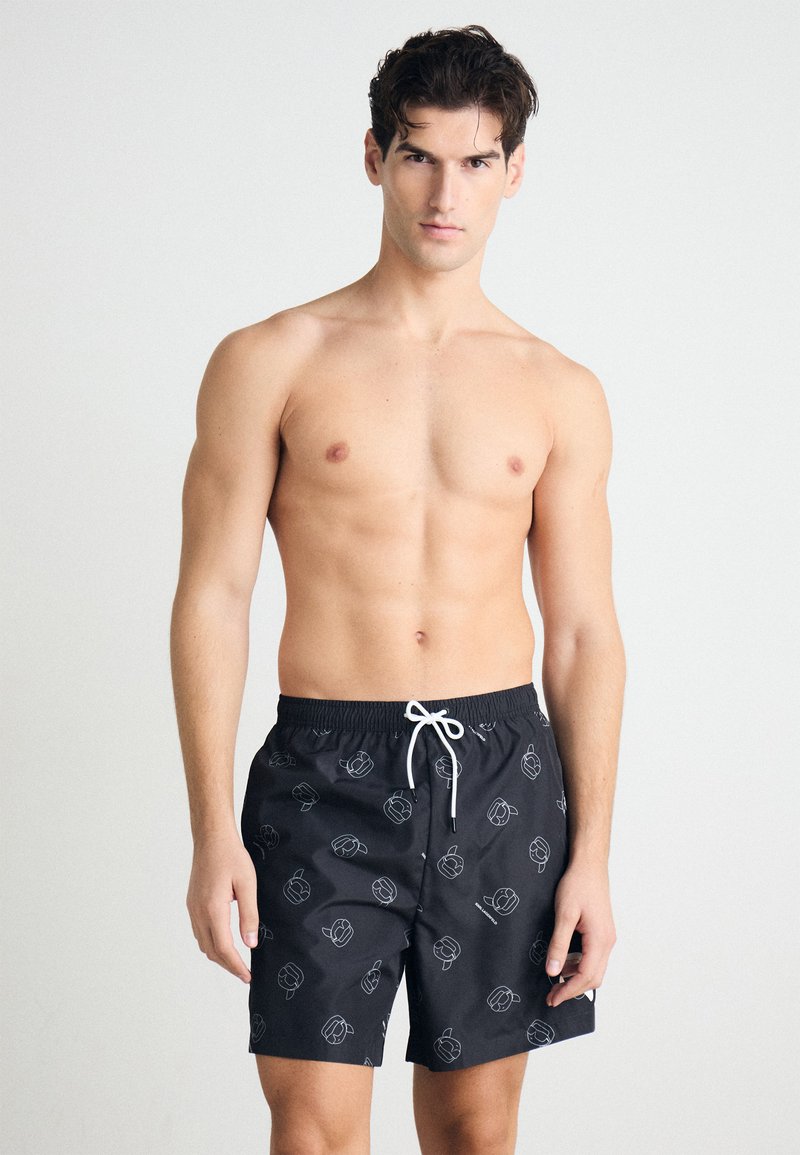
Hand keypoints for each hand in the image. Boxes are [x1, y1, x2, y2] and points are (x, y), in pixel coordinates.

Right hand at [186, 830, 259, 982]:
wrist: (211, 838)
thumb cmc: (231, 856)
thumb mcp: (247, 884)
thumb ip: (249, 915)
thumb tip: (251, 944)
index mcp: (213, 909)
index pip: (223, 948)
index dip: (236, 966)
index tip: (248, 977)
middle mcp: (198, 912)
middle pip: (210, 951)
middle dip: (227, 965)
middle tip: (245, 974)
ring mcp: (192, 908)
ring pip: (202, 943)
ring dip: (218, 955)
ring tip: (236, 961)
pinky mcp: (192, 903)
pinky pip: (199, 931)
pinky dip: (210, 943)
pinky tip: (223, 941)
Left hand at [544, 860, 615, 1006]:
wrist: (589, 865)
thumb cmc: (578, 885)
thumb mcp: (564, 914)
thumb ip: (558, 944)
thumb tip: (552, 971)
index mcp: (600, 940)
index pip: (586, 976)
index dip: (569, 991)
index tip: (553, 999)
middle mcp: (607, 942)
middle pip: (594, 978)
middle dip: (573, 989)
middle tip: (551, 995)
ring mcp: (607, 937)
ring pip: (595, 969)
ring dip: (576, 978)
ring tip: (555, 978)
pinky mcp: (602, 932)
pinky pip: (594, 957)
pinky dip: (580, 965)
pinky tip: (565, 961)